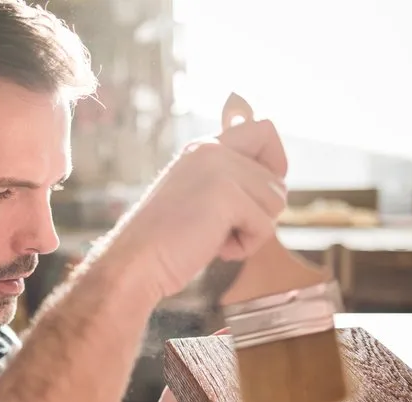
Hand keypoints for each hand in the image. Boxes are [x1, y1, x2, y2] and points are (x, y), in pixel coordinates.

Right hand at [107, 93, 287, 300]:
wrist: (134, 263)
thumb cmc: (164, 242)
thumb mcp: (199, 197)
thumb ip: (228, 180)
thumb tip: (276, 180)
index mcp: (204, 147)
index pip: (263, 130)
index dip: (273, 163)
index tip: (253, 195)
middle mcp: (212, 149)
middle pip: (277, 176)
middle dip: (261, 211)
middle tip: (225, 226)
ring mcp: (219, 169)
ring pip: (276, 201)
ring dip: (252, 231)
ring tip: (215, 238)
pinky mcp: (226, 195)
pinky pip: (265, 226)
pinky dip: (246, 247)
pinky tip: (215, 249)